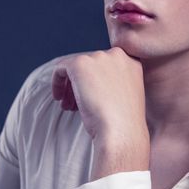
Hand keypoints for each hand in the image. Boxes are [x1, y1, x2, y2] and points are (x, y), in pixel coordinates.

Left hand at [52, 47, 149, 179]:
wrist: (121, 133)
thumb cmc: (123, 124)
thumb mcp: (123, 96)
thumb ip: (111, 83)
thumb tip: (87, 81)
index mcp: (131, 62)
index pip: (105, 65)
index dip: (94, 82)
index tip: (91, 98)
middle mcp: (117, 55)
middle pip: (90, 65)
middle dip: (80, 85)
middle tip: (73, 105)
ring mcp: (99, 57)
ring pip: (75, 67)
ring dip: (70, 86)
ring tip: (67, 106)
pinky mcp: (80, 64)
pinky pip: (61, 68)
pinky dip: (57, 82)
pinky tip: (59, 99)